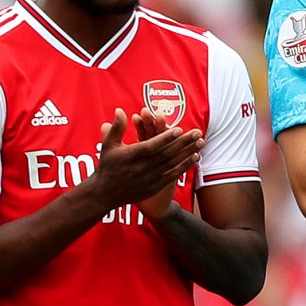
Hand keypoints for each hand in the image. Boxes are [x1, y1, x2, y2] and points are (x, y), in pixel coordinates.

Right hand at [88, 107, 202, 213]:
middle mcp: (141, 168)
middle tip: (197, 132)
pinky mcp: (154, 186)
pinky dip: (184, 166)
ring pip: (172, 164)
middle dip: (183, 143)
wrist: (105, 194)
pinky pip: (172, 175)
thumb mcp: (108, 145)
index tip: (178, 129)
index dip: (165, 138)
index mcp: (130, 156)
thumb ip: (116, 128)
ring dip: (188, 152)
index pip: (151, 146)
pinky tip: (195, 157)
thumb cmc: (107, 166)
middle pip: (166, 154)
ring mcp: (149, 178)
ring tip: (200, 142)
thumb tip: (120, 110)